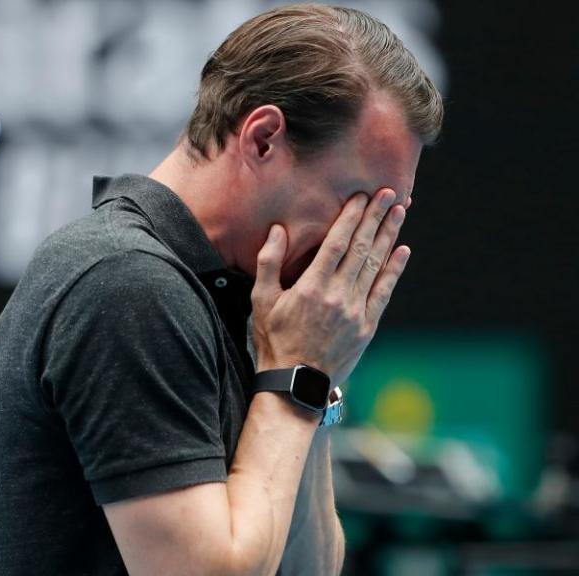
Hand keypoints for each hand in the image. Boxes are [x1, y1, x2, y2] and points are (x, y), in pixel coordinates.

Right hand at [250, 189, 409, 385]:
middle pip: (361, 248)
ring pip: (376, 265)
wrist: (295, 384)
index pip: (336, 242)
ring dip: (389, 236)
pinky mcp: (367, 326)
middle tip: (388, 193)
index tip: (362, 196)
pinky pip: (384, 292)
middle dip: (376, 218)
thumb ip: (269, 263)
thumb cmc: (274, 340)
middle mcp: (338, 295)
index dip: (351, 217)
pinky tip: (403, 250)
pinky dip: (394, 269)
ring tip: (399, 211)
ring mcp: (356, 311)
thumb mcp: (261, 301)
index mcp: (311, 286)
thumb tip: (277, 231)